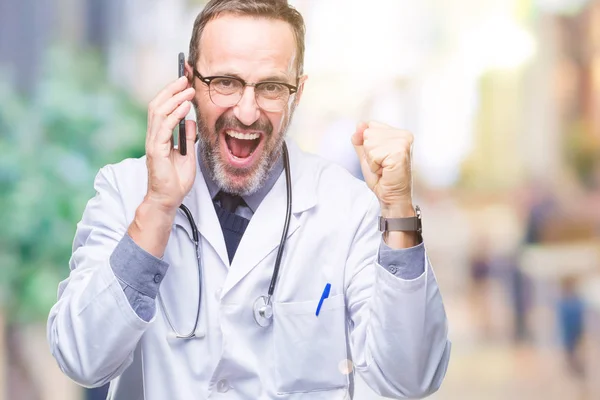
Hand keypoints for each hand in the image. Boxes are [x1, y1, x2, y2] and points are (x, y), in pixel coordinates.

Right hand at [145, 76, 196, 212]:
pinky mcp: (156, 151)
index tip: (184, 82)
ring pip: (158, 112)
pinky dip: (174, 115)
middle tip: (185, 78)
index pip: (162, 108)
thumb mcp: (188, 154)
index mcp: (160, 136)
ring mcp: (154, 143)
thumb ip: (188, 137)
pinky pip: (164, 128)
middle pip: (157, 105)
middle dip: (171, 90)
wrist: (169, 199)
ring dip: (174, 98)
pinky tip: (184, 108)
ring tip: (187, 89)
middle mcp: (154, 136)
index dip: (171, 94)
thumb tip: (190, 120)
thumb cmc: (176, 180)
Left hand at [351, 121, 413, 216]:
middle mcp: (403, 135)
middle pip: (368, 134)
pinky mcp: (400, 152)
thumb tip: (359, 124)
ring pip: (369, 143)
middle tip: (382, 165)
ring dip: (372, 160)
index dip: (368, 145)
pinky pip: (373, 154)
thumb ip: (361, 139)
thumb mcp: (367, 155)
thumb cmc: (382, 178)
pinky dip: (374, 166)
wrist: (391, 196)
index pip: (370, 126)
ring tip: (383, 168)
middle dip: (369, 153)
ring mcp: (403, 142)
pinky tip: (385, 171)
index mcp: (398, 133)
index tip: (380, 158)